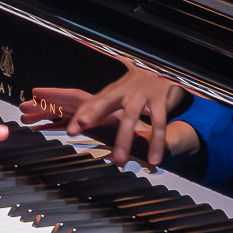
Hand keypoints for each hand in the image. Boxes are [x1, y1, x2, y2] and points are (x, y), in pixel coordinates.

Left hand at [21, 64, 188, 167]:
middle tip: (77, 128)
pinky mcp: (161, 101)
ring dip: (124, 138)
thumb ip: (95, 108)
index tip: (70, 129)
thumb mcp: (114, 94)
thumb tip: (71, 122)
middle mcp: (124, 92)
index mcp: (111, 91)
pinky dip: (157, 141)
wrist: (163, 72)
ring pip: (131, 116)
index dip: (79, 113)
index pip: (91, 101)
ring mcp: (142, 95)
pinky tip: (153, 159)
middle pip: (106, 102)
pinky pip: (158, 123)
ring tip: (118, 160)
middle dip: (92, 114)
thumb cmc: (133, 86)